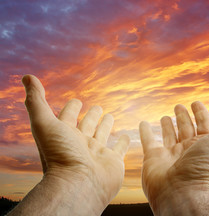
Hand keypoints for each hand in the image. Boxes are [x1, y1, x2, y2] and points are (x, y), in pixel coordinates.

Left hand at [21, 75, 129, 212]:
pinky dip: (124, 143)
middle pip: (87, 125)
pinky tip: (127, 136)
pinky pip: (120, 149)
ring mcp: (97, 152)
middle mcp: (80, 143)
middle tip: (97, 107)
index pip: (68, 116)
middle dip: (92, 115)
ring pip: (103, 135)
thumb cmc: (60, 155)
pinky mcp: (113, 161)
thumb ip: (36, 101)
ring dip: (106, 125)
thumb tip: (27, 77)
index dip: (71, 107)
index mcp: (65, 134)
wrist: (79, 185)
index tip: (76, 100)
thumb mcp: (44, 123)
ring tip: (110, 115)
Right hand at [140, 100, 208, 214]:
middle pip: (185, 128)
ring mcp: (170, 154)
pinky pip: (148, 141)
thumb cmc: (204, 168)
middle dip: (183, 116)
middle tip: (179, 106)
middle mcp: (188, 149)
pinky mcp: (153, 158)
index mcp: (205, 144)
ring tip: (164, 116)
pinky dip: (145, 132)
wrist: (180, 194)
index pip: (203, 123)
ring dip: (167, 125)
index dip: (201, 112)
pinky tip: (143, 124)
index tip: (196, 103)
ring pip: (168, 135)